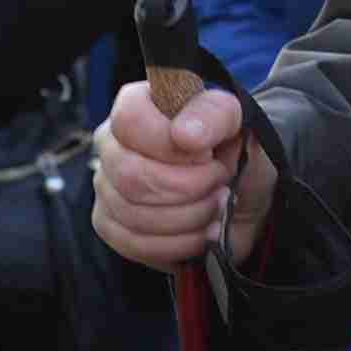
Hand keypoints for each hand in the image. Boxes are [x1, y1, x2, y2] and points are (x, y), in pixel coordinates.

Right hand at [93, 79, 270, 271]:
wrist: (243, 194)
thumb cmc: (234, 150)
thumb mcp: (238, 122)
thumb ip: (214, 114)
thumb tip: (183, 135)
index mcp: (136, 106)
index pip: (130, 121)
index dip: (172, 145)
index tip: (209, 153)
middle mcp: (112, 144)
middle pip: (132, 177)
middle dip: (190, 187)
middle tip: (220, 181)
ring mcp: (106, 187)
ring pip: (134, 215)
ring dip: (191, 216)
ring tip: (217, 205)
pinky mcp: (111, 225)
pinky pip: (133, 243)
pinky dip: (179, 243)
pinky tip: (202, 230)